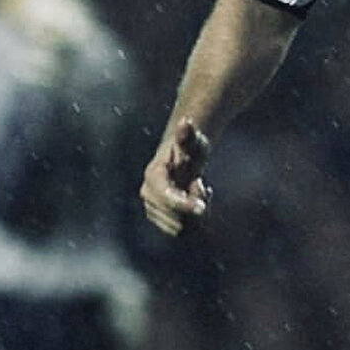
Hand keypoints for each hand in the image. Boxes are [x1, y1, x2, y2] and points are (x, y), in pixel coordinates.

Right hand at [139, 117, 212, 235]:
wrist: (185, 159)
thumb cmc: (190, 148)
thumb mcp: (193, 141)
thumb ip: (188, 134)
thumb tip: (185, 121)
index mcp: (153, 176)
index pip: (164, 195)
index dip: (182, 203)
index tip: (202, 207)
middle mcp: (148, 194)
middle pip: (173, 213)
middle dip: (192, 203)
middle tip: (200, 183)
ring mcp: (152, 208)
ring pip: (179, 224)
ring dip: (193, 209)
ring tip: (196, 188)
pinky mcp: (160, 218)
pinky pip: (181, 228)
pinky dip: (192, 217)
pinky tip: (195, 200)